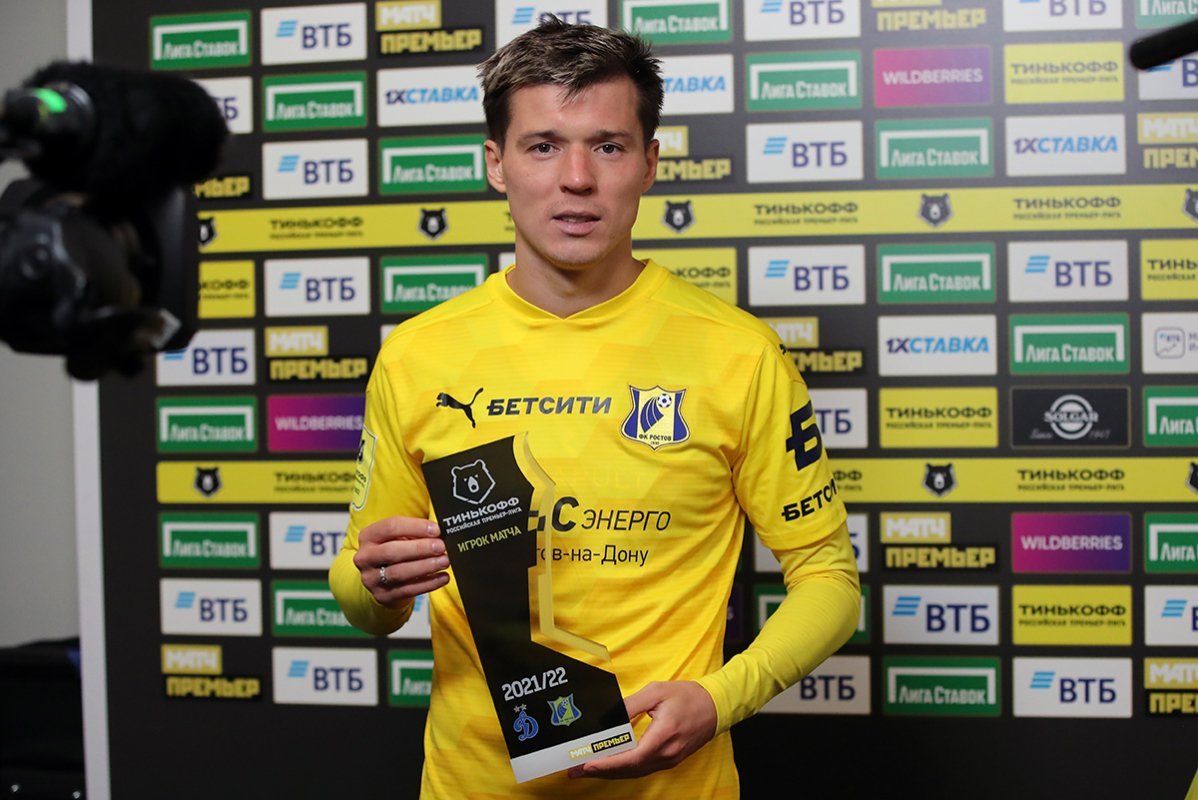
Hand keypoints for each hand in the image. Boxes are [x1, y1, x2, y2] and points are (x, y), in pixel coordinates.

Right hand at [352, 516, 449, 607]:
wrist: (382, 580)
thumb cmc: (395, 551)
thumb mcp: (398, 537)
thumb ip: (414, 533)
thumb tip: (438, 532)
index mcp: (368, 536)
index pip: (390, 527)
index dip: (415, 527)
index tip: (436, 530)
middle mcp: (365, 558)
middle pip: (392, 551)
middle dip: (419, 548)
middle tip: (440, 547)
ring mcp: (372, 579)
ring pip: (399, 573)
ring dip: (425, 566)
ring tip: (444, 561)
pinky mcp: (383, 596)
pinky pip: (408, 590)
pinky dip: (428, 583)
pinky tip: (442, 577)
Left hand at [566, 680, 716, 779]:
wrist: (716, 706)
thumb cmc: (689, 696)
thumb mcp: (657, 692)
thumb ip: (630, 704)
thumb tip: (608, 716)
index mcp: (664, 735)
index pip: (632, 757)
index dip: (608, 763)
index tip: (588, 764)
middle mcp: (666, 753)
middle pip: (629, 770)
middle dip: (600, 771)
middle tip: (575, 770)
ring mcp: (669, 760)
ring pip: (635, 772)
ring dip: (610, 772)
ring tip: (586, 769)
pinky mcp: (669, 760)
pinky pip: (642, 769)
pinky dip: (623, 769)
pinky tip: (609, 766)